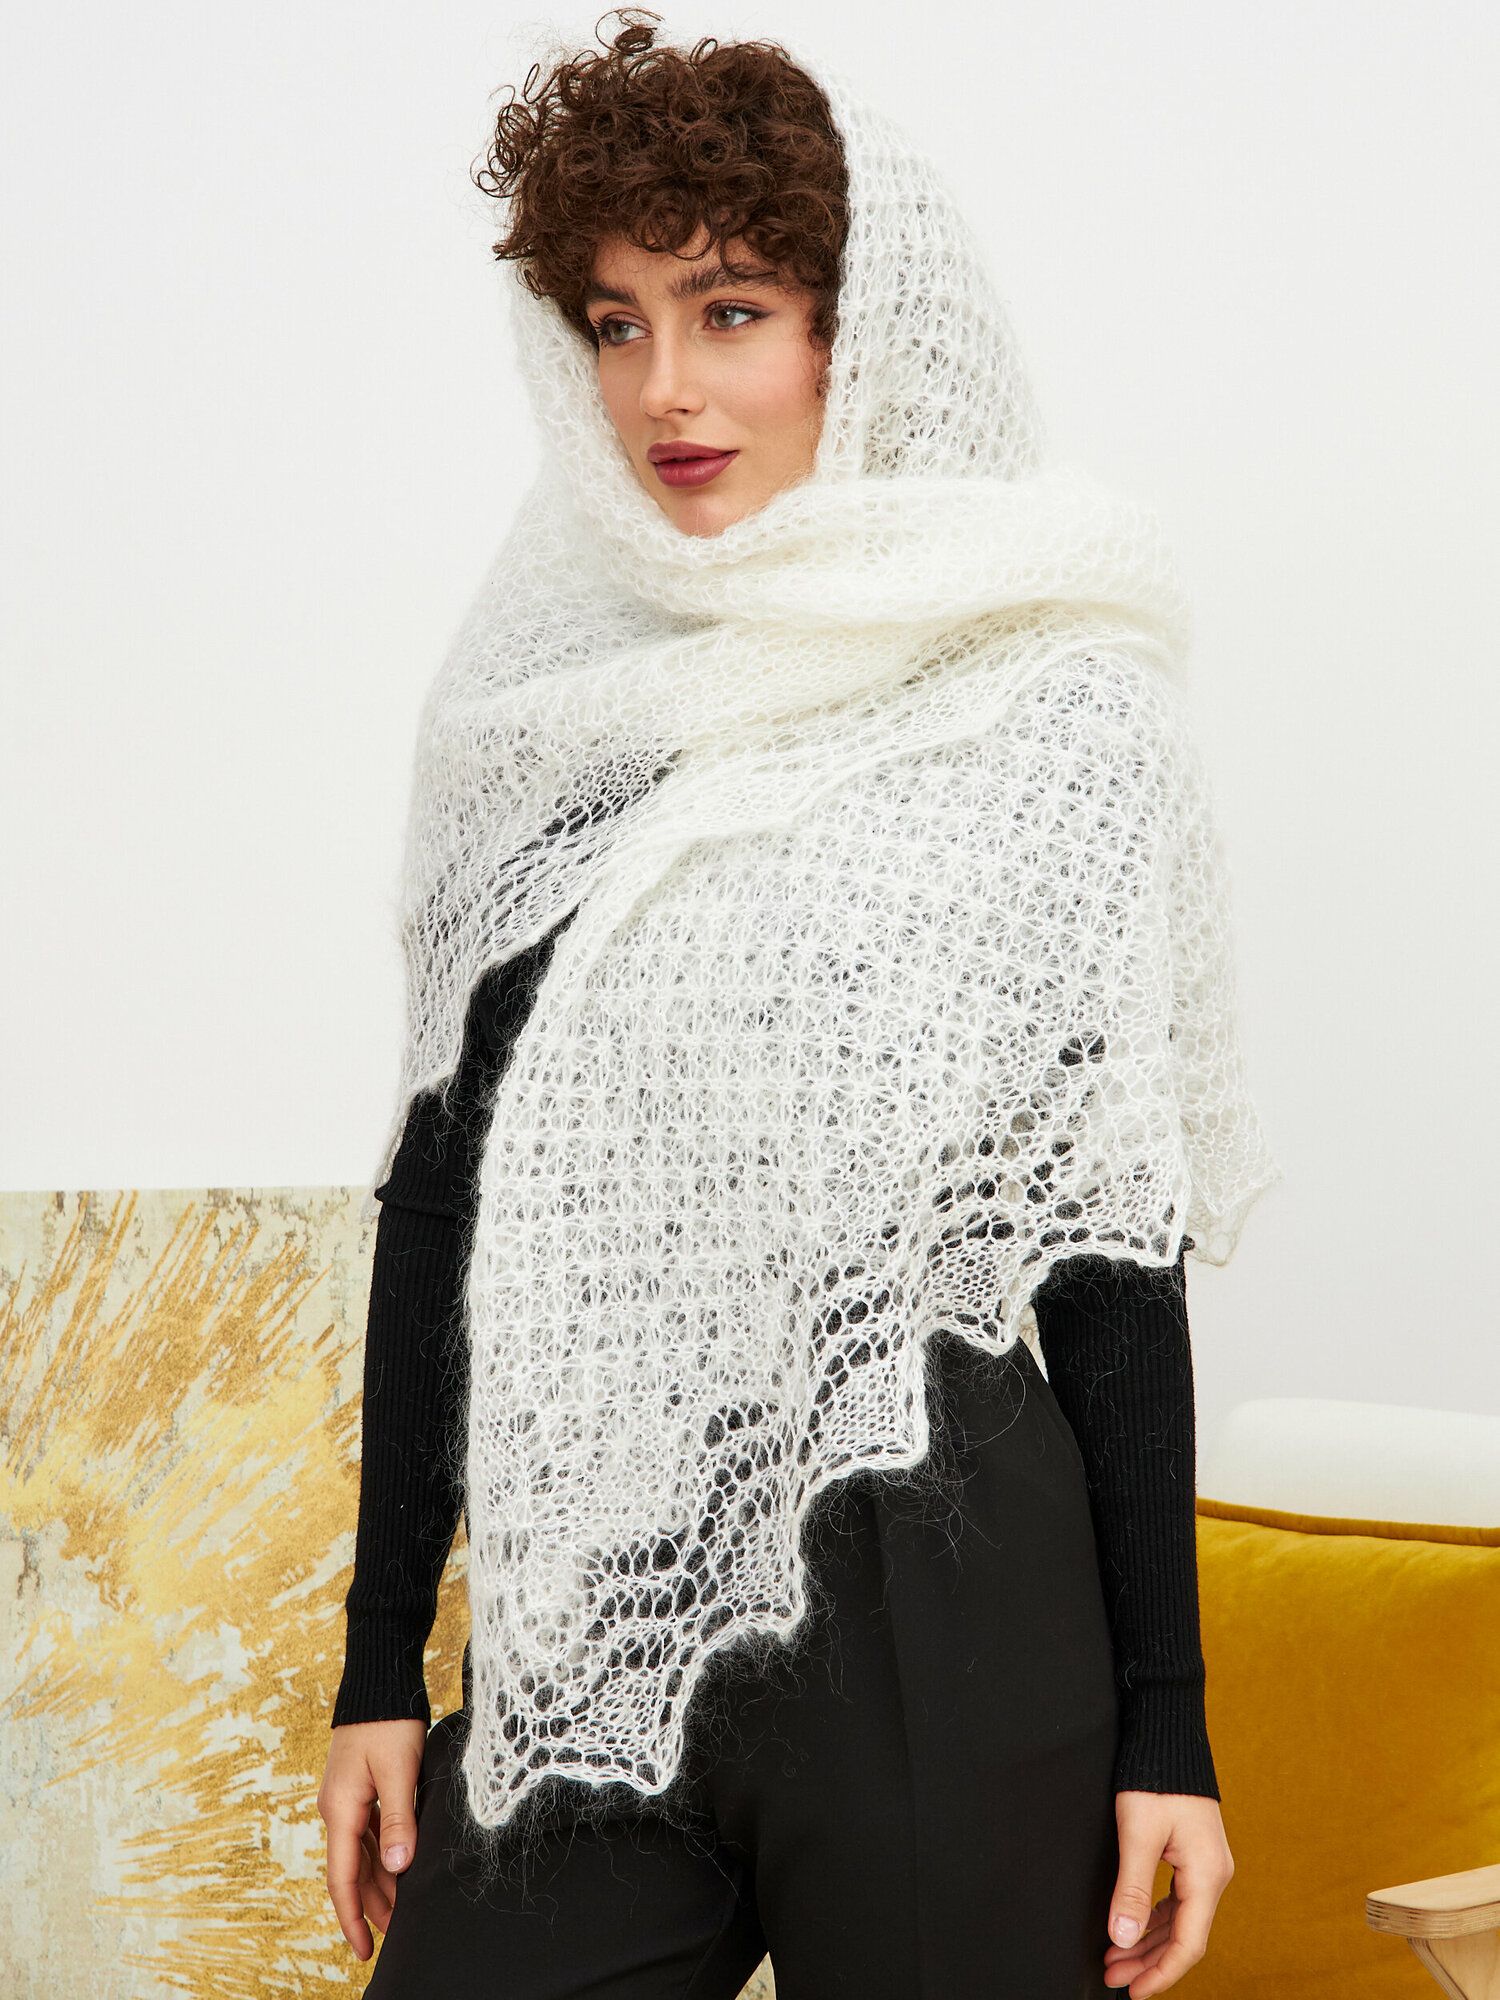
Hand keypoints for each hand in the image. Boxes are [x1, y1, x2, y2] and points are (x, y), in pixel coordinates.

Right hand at [317, 1719, 427, 1959]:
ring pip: (361, 1852)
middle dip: (371, 1905)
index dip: (354, 1918)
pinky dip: (382, 1853)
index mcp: (341, 1809)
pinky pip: (369, 1831)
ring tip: (400, 1909)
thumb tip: (397, 1866)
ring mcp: (348, 1796)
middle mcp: (338, 1807)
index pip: (342, 1879)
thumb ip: (399, 1819)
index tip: (365, 1950)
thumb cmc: (389, 1721)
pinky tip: (399, 1863)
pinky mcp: (361, 1785)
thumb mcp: (399, 1770)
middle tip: (394, 1935)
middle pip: (351, 1870)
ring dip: (379, 1881)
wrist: (379, 1679)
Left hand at [1103, 1791, 1233, 1995]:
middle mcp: (1213, 1875)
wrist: (1169, 1736)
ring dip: (1148, 1940)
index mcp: (1206, 1875)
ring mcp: (1205, 1865)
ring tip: (1115, 1957)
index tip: (1133, 1992)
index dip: (1161, 1974)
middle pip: (1182, 1936)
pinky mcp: (1193, 1854)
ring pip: (1178, 1919)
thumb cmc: (1156, 1778)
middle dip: (1147, 1960)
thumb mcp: (1138, 1834)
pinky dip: (1154, 1917)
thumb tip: (1123, 1937)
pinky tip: (1133, 1925)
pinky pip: (1176, 1900)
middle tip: (1113, 1976)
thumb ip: (1131, 1889)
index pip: (1187, 1945)